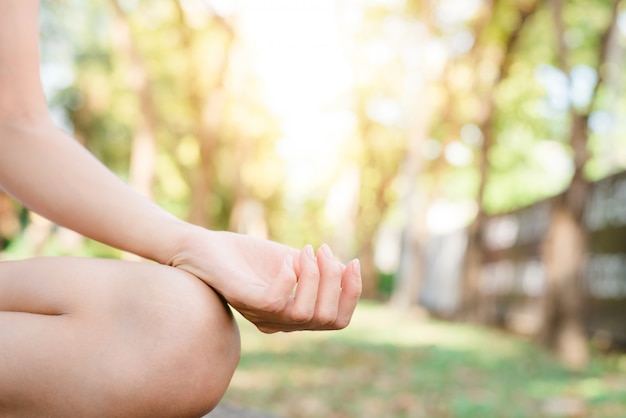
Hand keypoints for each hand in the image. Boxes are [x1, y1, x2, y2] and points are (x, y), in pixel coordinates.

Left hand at [167, 228, 361, 332]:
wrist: (203, 247)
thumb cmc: (247, 256)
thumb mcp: (292, 262)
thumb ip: (317, 271)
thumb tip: (347, 271)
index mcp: (294, 315)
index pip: (337, 321)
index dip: (352, 294)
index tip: (351, 262)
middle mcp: (280, 322)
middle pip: (328, 319)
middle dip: (334, 281)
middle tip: (322, 250)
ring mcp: (261, 315)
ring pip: (305, 313)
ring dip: (314, 276)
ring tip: (304, 250)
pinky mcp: (243, 301)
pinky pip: (275, 302)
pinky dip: (288, 277)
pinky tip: (285, 259)